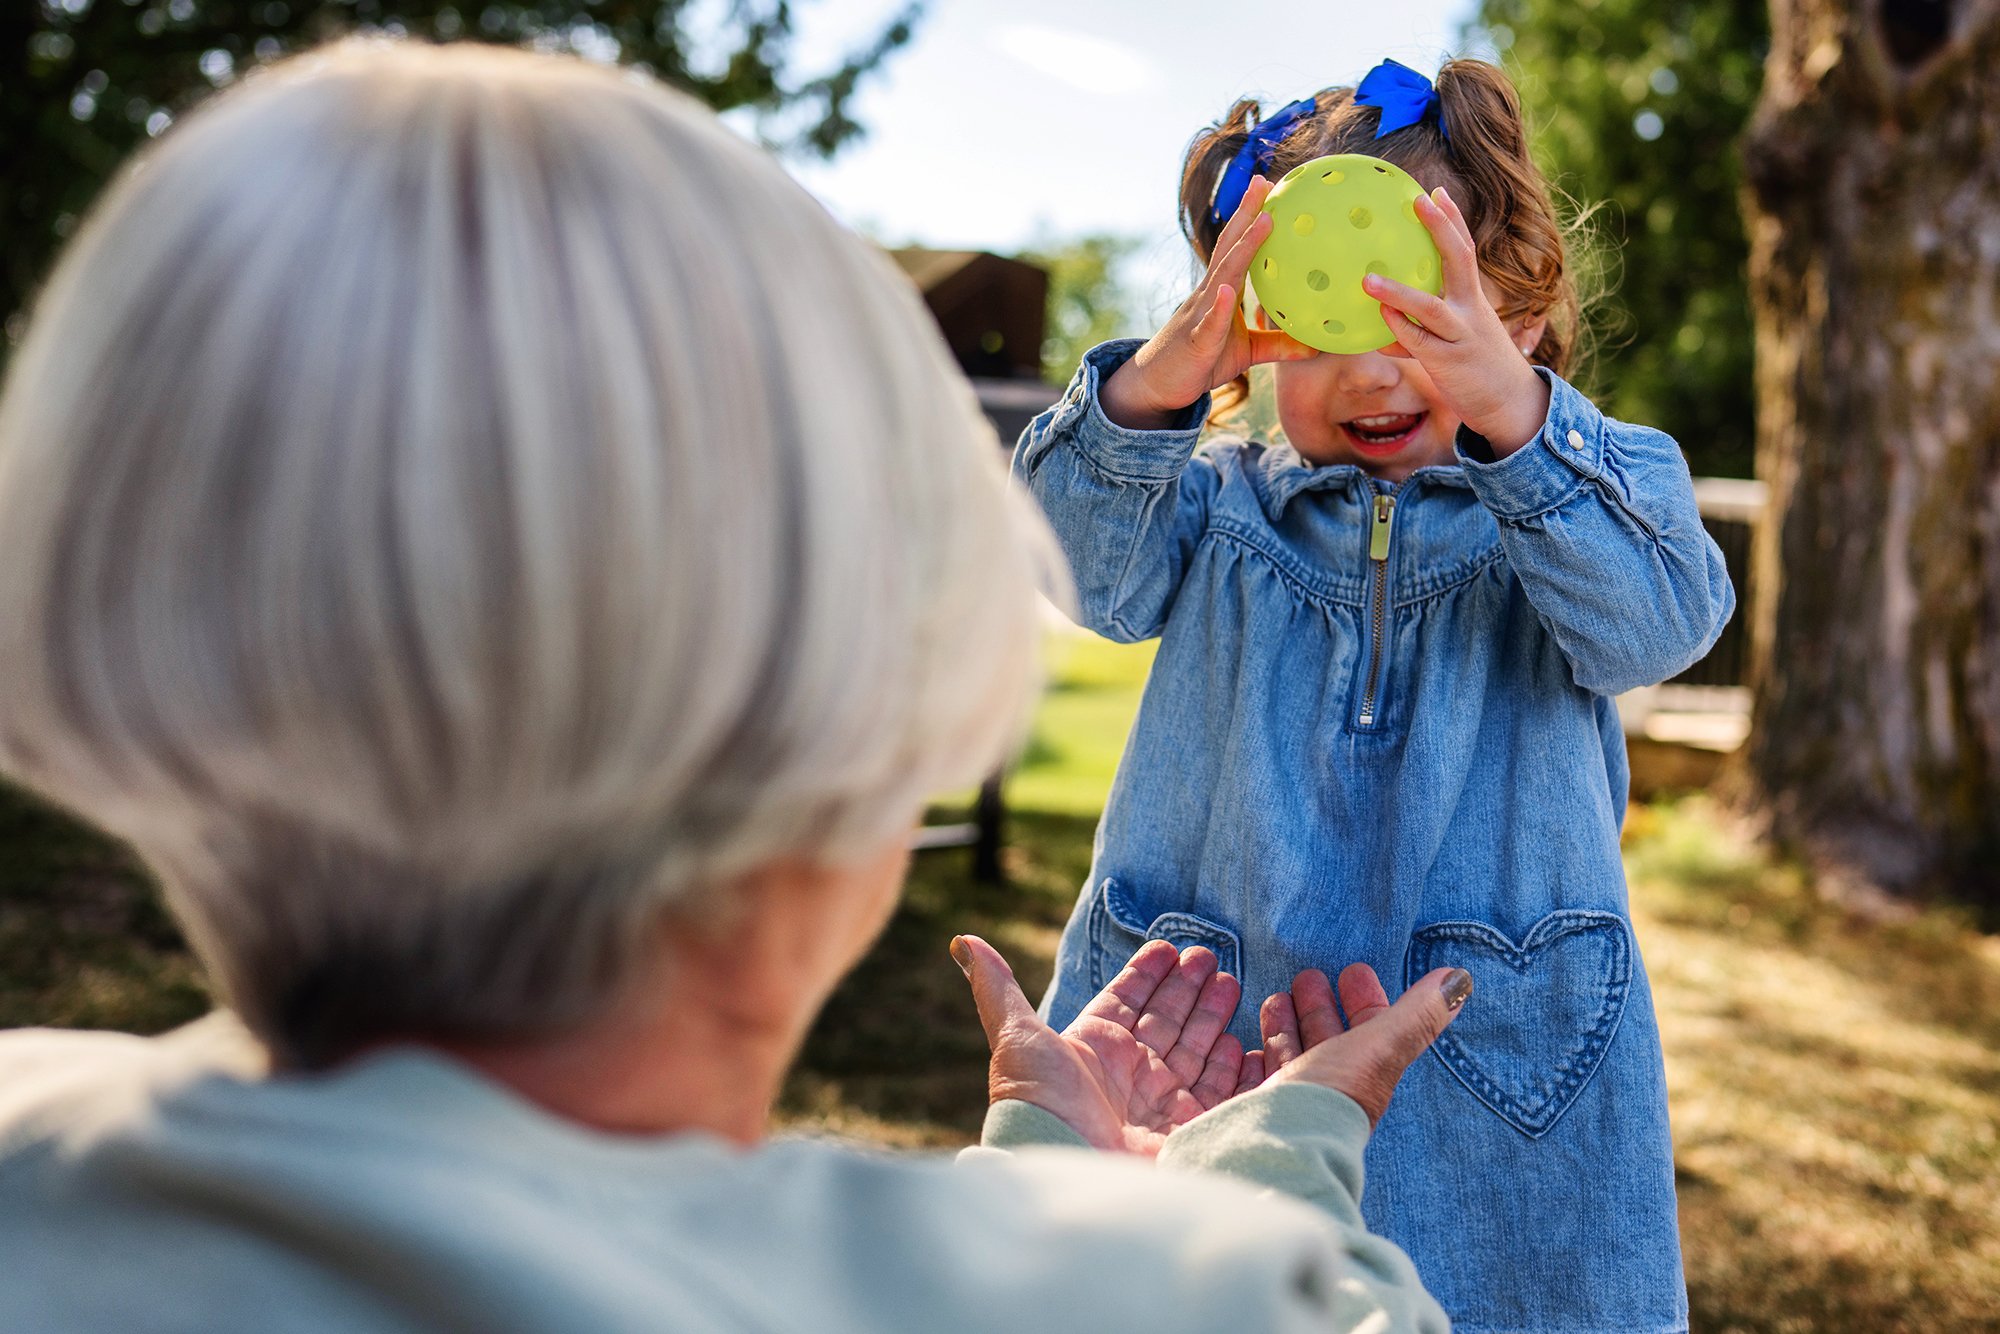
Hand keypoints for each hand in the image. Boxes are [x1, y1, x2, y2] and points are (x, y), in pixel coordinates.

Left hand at [954, 935, 1255, 1156]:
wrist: (1066, 1170)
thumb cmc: (1039, 1102)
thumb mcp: (1016, 1038)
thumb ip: (998, 989)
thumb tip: (963, 942)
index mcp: (1091, 1049)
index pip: (1125, 1001)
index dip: (1146, 974)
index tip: (1168, 947)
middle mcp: (1127, 1075)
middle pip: (1164, 1020)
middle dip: (1187, 988)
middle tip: (1209, 956)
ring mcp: (1159, 1104)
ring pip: (1193, 1049)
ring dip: (1211, 1016)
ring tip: (1228, 981)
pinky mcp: (1187, 1131)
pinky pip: (1218, 1091)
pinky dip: (1233, 1067)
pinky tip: (1244, 1042)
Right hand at [1099, 174, 1318, 430]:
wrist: (1157, 385)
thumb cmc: (1200, 362)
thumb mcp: (1246, 353)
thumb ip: (1277, 344)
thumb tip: (1316, 346)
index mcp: (1221, 291)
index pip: (1238, 247)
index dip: (1253, 217)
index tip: (1270, 188)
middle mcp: (1209, 294)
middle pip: (1229, 246)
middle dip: (1246, 212)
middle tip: (1263, 180)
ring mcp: (1201, 315)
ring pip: (1223, 275)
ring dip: (1243, 247)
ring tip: (1264, 220)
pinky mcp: (1196, 342)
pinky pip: (1210, 323)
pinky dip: (1219, 306)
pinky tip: (1227, 291)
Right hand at [1256, 962, 1472, 1127]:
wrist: (1276, 1149)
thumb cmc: (1330, 1096)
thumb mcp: (1379, 1049)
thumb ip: (1417, 1016)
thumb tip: (1462, 978)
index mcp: (1363, 1074)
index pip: (1368, 1029)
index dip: (1364, 999)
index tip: (1354, 969)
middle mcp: (1330, 1088)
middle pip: (1327, 1039)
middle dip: (1318, 1007)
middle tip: (1306, 975)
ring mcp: (1291, 1100)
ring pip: (1292, 1055)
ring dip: (1286, 1025)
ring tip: (1276, 998)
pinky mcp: (1256, 1108)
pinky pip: (1259, 1077)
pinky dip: (1258, 1057)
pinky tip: (1247, 1048)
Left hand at [1363, 186, 1551, 453]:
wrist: (1510, 403)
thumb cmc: (1477, 366)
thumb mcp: (1458, 337)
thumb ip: (1425, 324)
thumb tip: (1386, 317)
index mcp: (1474, 299)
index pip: (1465, 251)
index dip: (1452, 221)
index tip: (1435, 192)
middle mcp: (1471, 310)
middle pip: (1459, 260)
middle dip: (1441, 229)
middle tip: (1418, 202)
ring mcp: (1461, 336)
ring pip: (1429, 308)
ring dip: (1398, 292)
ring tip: (1368, 279)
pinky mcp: (1449, 363)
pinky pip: (1419, 344)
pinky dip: (1399, 331)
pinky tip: (1379, 321)